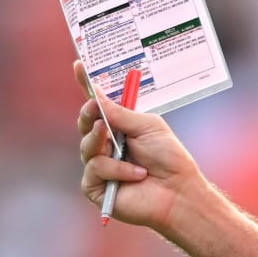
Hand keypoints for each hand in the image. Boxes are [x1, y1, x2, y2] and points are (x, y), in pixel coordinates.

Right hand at [74, 59, 203, 234]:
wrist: (178, 192)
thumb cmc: (169, 159)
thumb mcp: (147, 127)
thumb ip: (120, 114)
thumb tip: (95, 96)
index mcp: (119, 128)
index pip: (98, 106)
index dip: (87, 87)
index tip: (79, 65)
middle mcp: (106, 146)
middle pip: (85, 124)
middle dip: (89, 115)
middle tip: (94, 109)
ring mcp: (99, 167)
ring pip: (87, 147)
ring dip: (107, 147)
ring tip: (131, 155)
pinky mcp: (96, 187)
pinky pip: (95, 170)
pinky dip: (116, 170)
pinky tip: (137, 175)